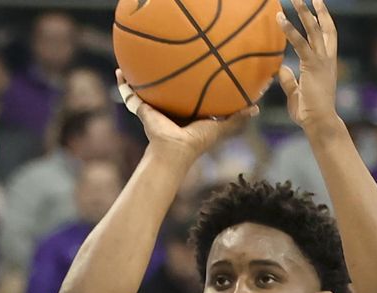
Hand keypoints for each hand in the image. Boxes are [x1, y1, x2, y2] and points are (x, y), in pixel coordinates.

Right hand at [116, 70, 257, 164]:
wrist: (175, 150)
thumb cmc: (198, 141)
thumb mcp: (221, 126)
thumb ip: (237, 118)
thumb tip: (257, 108)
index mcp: (186, 112)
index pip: (189, 93)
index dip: (191, 81)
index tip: (193, 66)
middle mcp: (169, 109)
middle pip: (165, 89)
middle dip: (163, 76)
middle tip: (164, 57)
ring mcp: (154, 109)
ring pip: (145, 90)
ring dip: (139, 77)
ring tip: (136, 59)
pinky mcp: (142, 110)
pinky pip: (130, 95)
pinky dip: (123, 85)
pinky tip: (120, 71)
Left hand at [276, 0, 338, 130]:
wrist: (319, 122)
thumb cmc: (310, 112)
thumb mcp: (296, 93)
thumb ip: (290, 80)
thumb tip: (281, 68)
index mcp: (327, 64)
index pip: (327, 35)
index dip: (323, 19)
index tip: (318, 4)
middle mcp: (327, 59)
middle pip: (323, 27)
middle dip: (316, 10)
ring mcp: (321, 61)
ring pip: (313, 30)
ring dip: (304, 12)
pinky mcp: (312, 66)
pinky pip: (300, 44)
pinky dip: (290, 30)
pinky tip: (279, 19)